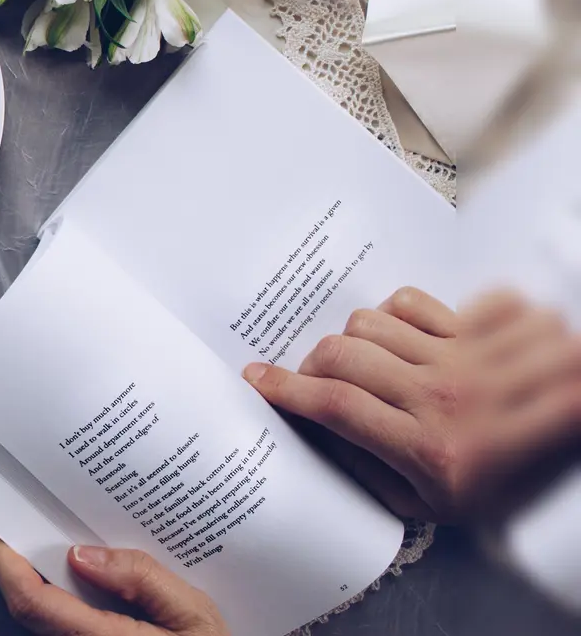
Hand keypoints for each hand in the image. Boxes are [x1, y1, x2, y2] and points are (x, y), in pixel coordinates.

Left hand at [0, 531, 228, 635]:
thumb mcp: (195, 615)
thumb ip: (143, 580)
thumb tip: (81, 553)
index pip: (31, 601)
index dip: (3, 562)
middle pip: (26, 606)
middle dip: (13, 561)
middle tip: (17, 516)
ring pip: (40, 616)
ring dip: (35, 577)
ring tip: (45, 534)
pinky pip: (60, 621)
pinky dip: (56, 593)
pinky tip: (74, 569)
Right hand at [244, 288, 580, 522]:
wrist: (574, 452)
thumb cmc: (501, 482)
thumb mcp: (432, 505)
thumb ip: (370, 473)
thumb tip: (314, 431)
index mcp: (429, 449)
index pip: (336, 406)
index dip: (284, 387)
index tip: (255, 378)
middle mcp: (446, 400)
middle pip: (344, 355)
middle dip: (312, 362)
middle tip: (314, 376)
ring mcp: (469, 360)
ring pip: (373, 321)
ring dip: (359, 339)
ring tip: (372, 360)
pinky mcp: (487, 330)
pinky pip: (416, 299)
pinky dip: (403, 313)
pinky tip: (414, 338)